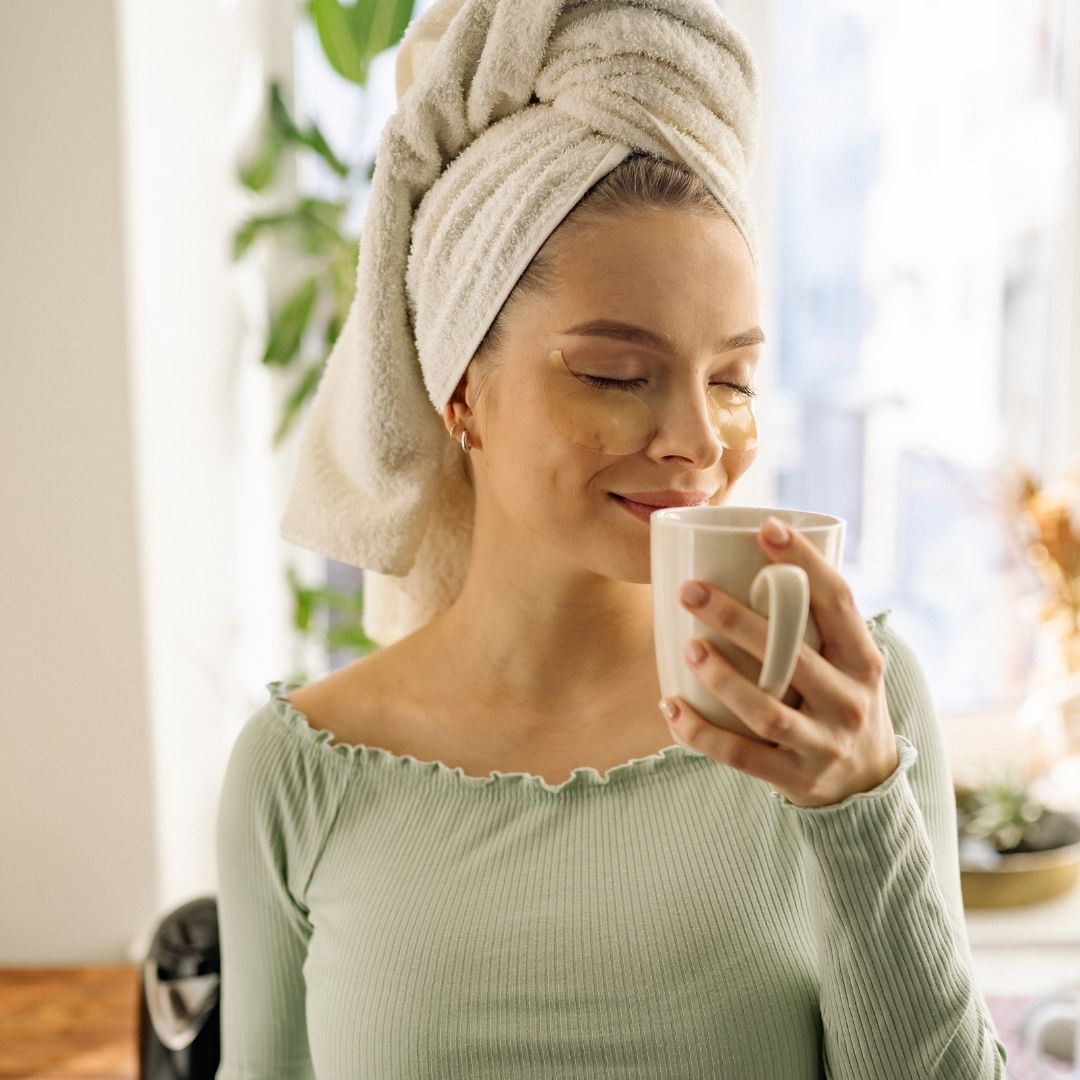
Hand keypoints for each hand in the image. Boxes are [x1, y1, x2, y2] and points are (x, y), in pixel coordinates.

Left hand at [659, 516, 898, 807]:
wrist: (868, 785)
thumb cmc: (839, 699)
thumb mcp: (847, 661)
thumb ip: (812, 622)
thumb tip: (749, 553)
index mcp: (863, 660)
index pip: (838, 601)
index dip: (804, 561)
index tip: (766, 527)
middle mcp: (849, 702)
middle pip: (793, 655)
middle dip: (738, 619)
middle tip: (690, 589)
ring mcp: (823, 745)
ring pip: (767, 712)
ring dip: (723, 680)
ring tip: (687, 648)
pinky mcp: (795, 779)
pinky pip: (741, 757)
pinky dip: (700, 734)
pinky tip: (670, 706)